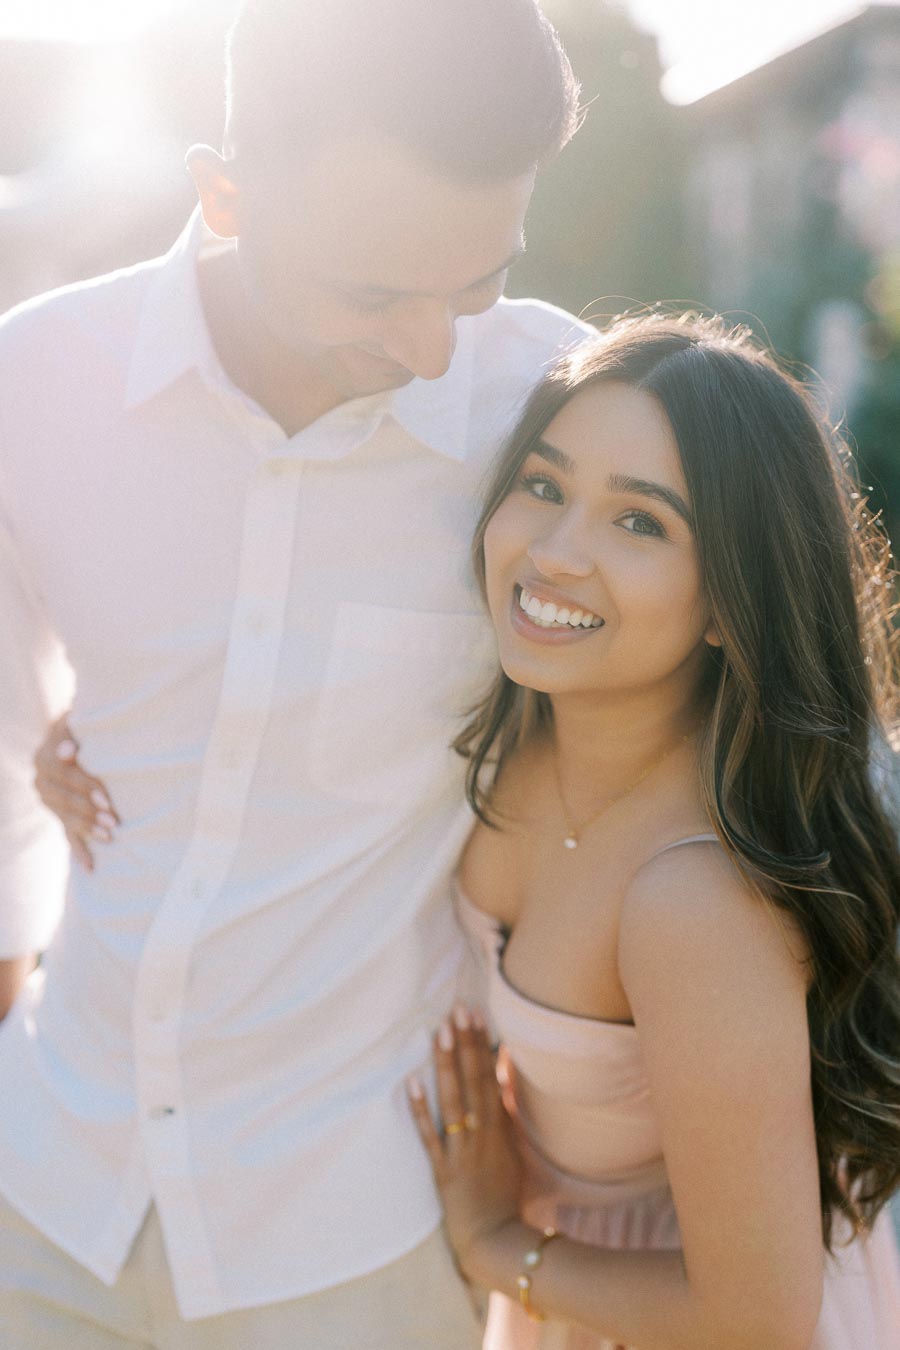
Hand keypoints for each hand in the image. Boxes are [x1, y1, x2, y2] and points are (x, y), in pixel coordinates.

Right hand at [33, 717, 118, 871]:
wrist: (75, 734)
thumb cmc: (84, 723)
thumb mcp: (76, 720)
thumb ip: (71, 732)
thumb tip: (69, 752)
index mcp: (43, 757)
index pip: (63, 775)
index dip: (85, 786)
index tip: (105, 797)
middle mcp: (41, 780)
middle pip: (65, 800)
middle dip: (89, 812)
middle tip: (113, 821)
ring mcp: (48, 800)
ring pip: (66, 818)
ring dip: (88, 829)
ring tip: (110, 836)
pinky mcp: (58, 814)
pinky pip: (68, 834)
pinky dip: (80, 851)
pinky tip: (90, 868)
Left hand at [407, 1005, 522, 1282]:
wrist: (496, 1240)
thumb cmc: (507, 1196)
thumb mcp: (516, 1151)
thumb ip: (508, 1116)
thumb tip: (501, 1080)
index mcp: (500, 1127)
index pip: (490, 1076)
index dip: (483, 1044)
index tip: (477, 1014)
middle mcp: (482, 1133)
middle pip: (473, 1080)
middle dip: (466, 1043)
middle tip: (458, 1009)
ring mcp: (461, 1149)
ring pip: (453, 1099)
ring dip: (446, 1064)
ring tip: (440, 1032)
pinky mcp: (443, 1169)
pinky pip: (431, 1135)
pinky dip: (421, 1109)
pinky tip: (412, 1082)